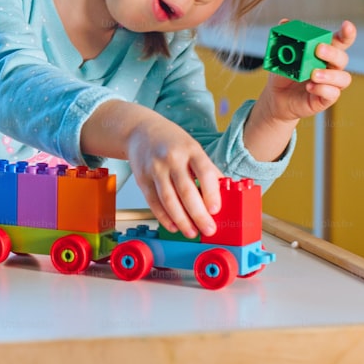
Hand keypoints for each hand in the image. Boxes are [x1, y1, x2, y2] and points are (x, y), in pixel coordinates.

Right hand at [126, 114, 222, 238]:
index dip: (211, 193)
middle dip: (198, 214)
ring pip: (168, 200)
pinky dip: (164, 217)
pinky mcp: (142, 179)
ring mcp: (155, 169)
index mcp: (190, 149)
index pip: (204, 172)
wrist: (141, 131)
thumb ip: (207, 169)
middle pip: (186, 190)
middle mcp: (172, 159)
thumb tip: (223, 193)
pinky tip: (173, 226)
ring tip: (192, 232)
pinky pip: (153, 202)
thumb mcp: (193, 148)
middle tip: (208, 229)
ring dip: (181, 220)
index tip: (216, 210)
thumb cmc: (171, 142)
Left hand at [263, 20, 356, 121]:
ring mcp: (331, 83)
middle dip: (332, 53)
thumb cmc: (284, 74)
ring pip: (343, 78)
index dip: (347, 34)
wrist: (277, 97)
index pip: (340, 41)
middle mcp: (331, 67)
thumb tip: (284, 22)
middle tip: (319, 50)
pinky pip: (332, 94)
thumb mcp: (281, 57)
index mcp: (324, 53)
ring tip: (313, 74)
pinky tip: (310, 87)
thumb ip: (285, 41)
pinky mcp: (326, 98)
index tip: (347, 25)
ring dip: (329, 74)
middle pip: (342, 58)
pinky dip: (322, 89)